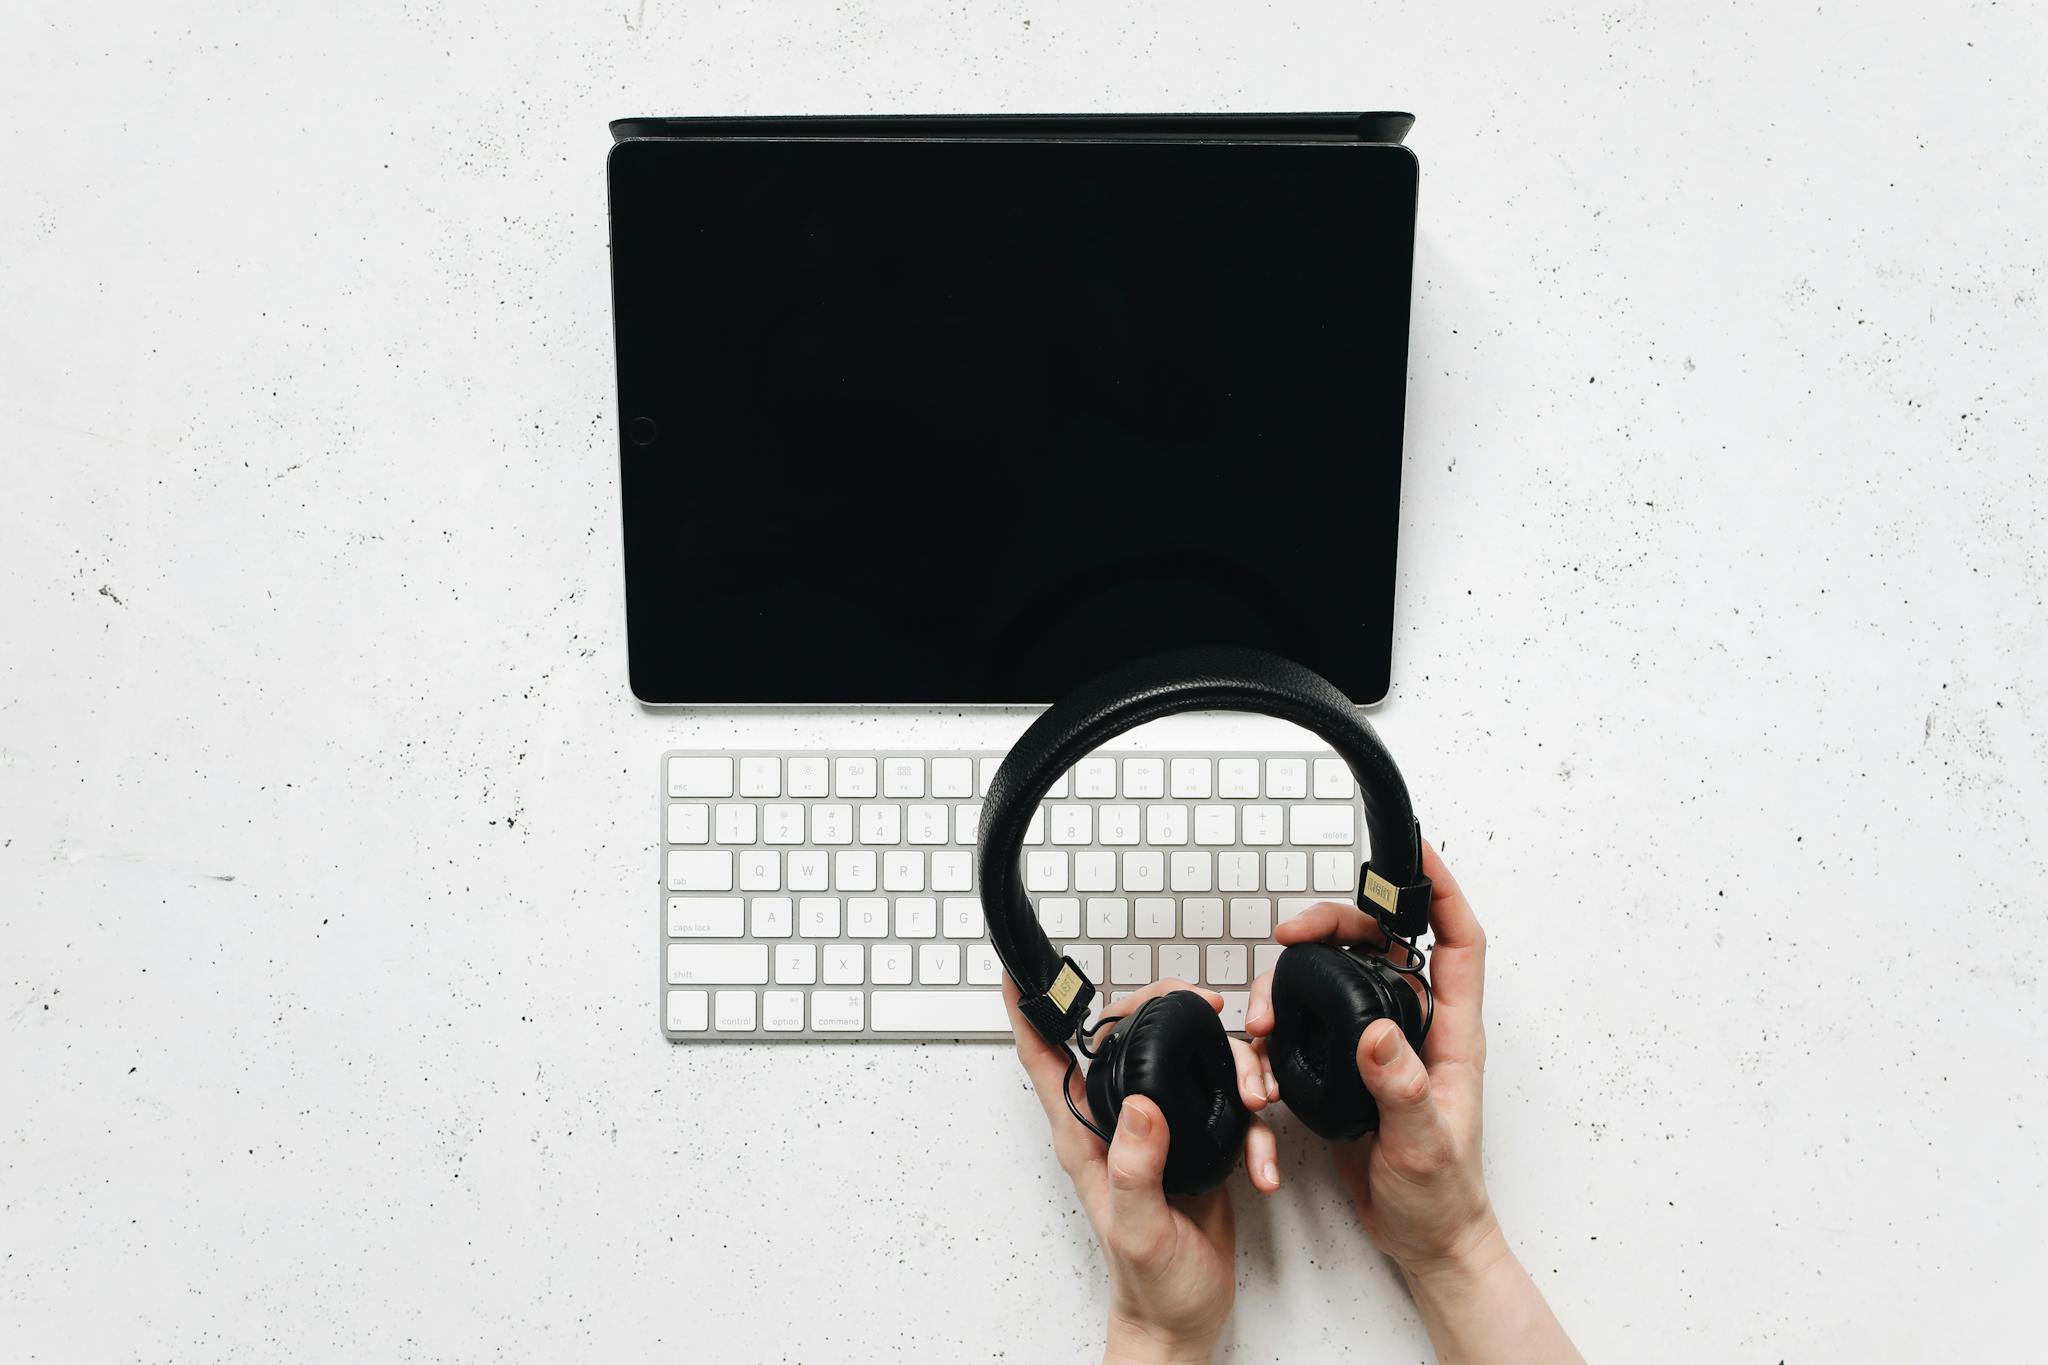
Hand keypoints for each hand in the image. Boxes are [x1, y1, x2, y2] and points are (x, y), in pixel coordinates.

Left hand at [1004, 976, 1279, 1364]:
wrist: (1186, 1318)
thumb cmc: (1150, 1285)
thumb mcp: (1138, 1229)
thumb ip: (1135, 1168)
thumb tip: (1141, 1105)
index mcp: (1085, 1136)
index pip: (1044, 1058)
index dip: (1028, 1010)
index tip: (1021, 971)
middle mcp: (1118, 1123)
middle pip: (1124, 1037)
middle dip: (1162, 1009)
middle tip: (1200, 1004)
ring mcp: (1158, 1130)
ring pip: (1185, 1061)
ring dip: (1229, 1065)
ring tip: (1253, 1099)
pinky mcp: (1196, 1141)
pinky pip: (1227, 1106)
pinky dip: (1254, 1127)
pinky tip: (1262, 1163)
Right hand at [1245, 840, 1495, 1269]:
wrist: (1423, 1241)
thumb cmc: (1440, 1198)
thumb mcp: (1424, 1147)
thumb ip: (1403, 1089)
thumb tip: (1378, 1030)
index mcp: (1452, 1035)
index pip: (1457, 941)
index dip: (1440, 889)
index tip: (1413, 849)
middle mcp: (1417, 1029)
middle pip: (1378, 947)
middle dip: (1333, 925)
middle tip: (1289, 934)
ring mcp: (1381, 1047)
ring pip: (1334, 982)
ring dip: (1292, 985)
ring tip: (1262, 1018)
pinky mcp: (1348, 1070)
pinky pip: (1309, 1027)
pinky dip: (1280, 1032)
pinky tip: (1263, 1062)